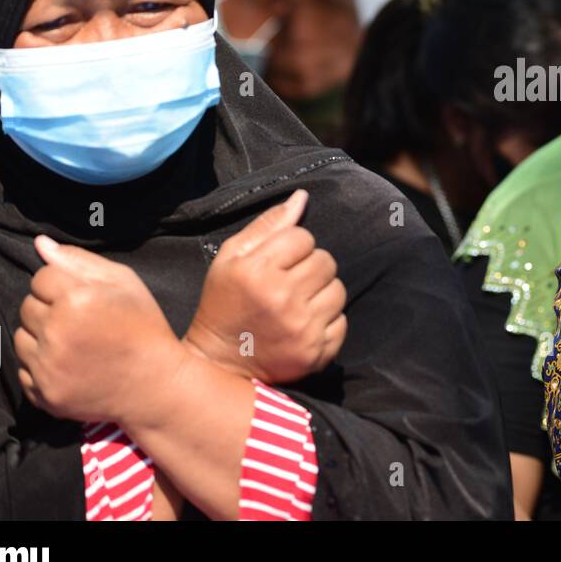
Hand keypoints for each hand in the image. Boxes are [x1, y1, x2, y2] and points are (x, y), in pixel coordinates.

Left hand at [16, 236, 183, 423]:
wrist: (155, 385)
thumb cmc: (143, 327)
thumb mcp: (124, 283)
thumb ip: (80, 261)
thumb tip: (40, 244)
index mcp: (76, 298)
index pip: (41, 277)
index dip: (63, 284)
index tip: (85, 298)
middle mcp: (56, 332)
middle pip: (26, 306)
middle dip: (50, 309)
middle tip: (82, 321)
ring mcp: (47, 366)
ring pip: (20, 338)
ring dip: (41, 337)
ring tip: (75, 343)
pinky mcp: (43, 393)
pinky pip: (24, 370)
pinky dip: (41, 367)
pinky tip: (70, 365)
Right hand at [185, 189, 346, 383]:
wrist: (218, 364)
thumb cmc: (223, 303)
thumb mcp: (231, 258)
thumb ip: (268, 225)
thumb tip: (302, 197)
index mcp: (258, 271)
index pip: (303, 237)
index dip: (292, 247)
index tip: (276, 263)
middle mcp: (283, 299)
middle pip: (326, 261)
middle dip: (310, 267)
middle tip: (288, 283)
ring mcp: (302, 329)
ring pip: (338, 290)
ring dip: (321, 293)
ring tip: (297, 304)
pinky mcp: (316, 354)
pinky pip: (342, 322)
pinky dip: (327, 322)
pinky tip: (303, 325)